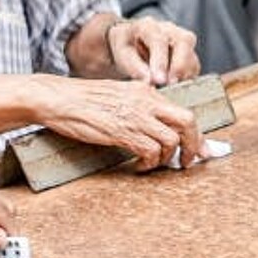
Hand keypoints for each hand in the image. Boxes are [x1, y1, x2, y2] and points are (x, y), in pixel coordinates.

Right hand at [34, 75, 205, 169]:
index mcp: (145, 91)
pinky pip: (150, 151)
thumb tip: (153, 120)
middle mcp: (146, 101)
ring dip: (167, 158)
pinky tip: (139, 166)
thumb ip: (137, 103)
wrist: (57, 98)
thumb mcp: (117, 94)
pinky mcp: (122, 131)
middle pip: (187, 122)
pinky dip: (149, 164)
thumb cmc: (80, 100)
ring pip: (171, 140)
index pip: (182, 111)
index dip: (195, 134)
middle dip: (193, 145)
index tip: (200, 150)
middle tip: (187, 162)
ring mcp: (135, 115)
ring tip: (153, 164)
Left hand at [106, 16, 200, 84]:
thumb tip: (150, 81)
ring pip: (192, 55)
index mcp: (149, 26)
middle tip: (170, 84)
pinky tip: (174, 87)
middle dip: (179, 66)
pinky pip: (194, 67)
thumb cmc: (127, 47)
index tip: (158, 80)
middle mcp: (170, 29)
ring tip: (169, 89)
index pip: (159, 40)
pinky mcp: (190, 53)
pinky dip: (186, 79)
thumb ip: (134, 67)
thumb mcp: (122, 54)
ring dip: (184, 75)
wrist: (133, 42)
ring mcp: (183, 40)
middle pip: (184, 42)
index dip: (160, 61)